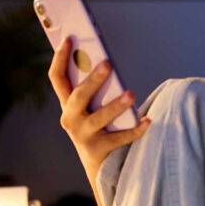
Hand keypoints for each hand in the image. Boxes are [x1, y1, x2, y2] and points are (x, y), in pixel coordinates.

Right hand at [48, 36, 150, 177]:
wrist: (98, 167)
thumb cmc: (97, 127)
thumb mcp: (89, 109)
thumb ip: (94, 90)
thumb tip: (107, 62)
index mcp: (66, 104)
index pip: (57, 78)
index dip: (59, 58)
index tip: (68, 38)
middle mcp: (70, 119)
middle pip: (78, 96)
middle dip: (93, 80)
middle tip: (108, 64)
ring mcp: (82, 135)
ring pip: (99, 118)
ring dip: (115, 105)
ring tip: (131, 94)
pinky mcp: (98, 149)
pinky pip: (119, 137)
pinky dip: (135, 129)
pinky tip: (147, 120)